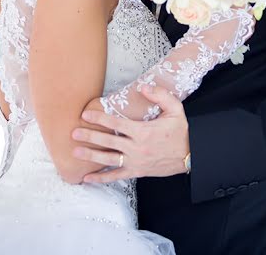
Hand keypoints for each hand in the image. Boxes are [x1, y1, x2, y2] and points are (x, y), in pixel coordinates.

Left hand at [71, 85, 189, 182]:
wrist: (191, 154)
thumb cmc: (181, 131)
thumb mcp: (175, 108)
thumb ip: (159, 95)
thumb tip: (143, 86)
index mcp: (143, 131)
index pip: (116, 123)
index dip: (99, 118)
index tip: (85, 114)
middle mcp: (136, 148)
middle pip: (107, 141)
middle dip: (89, 136)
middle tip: (73, 133)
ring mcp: (135, 161)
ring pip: (108, 159)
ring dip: (91, 155)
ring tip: (75, 152)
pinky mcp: (137, 172)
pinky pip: (116, 176)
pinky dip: (101, 178)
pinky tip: (88, 178)